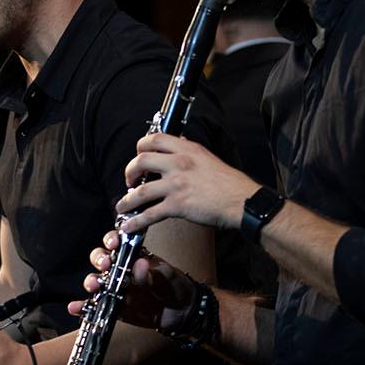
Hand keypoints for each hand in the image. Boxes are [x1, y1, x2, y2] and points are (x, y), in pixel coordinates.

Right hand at [70, 234, 198, 331]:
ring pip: (95, 280)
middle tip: (105, 265)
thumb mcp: (167, 276)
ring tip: (94, 286)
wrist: (184, 313)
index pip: (116, 243)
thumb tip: (140, 265)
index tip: (113, 243)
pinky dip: (82, 307)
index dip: (111, 240)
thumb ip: (152, 273)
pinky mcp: (114, 307)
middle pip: (100, 259)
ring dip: (90, 281)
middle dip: (99, 259)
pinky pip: (94, 306)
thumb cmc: (176, 287)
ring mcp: (115, 288)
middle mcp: (120, 270)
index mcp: (133, 256)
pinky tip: (74, 307)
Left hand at [114, 134, 257, 234]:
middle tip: (129, 180)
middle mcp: (179, 163)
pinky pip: (149, 214)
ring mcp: (176, 184)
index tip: (138, 156)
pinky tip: (129, 226)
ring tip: (122, 207)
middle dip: (129, 171)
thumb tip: (177, 144)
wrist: (242, 201)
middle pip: (141, 162)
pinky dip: (136, 221)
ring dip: (127, 200)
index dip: (140, 147)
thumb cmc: (229, 183)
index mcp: (187, 149)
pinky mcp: (177, 205)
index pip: (155, 139)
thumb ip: (189, 151)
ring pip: (141, 191)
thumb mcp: (208, 157)